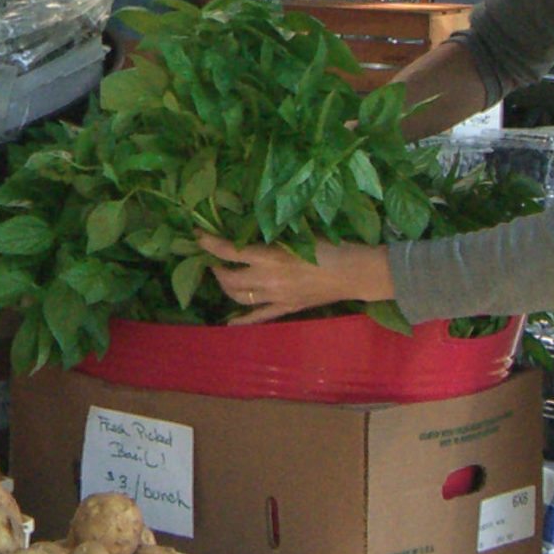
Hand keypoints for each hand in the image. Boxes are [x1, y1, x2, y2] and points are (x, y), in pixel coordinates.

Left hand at [197, 234, 392, 323]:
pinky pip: (259, 316)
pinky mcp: (287, 308)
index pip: (230, 252)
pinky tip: (230, 323)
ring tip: (224, 278)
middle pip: (229, 278)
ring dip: (227, 288)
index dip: (210, 244)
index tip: (198, 236)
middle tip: (214, 259)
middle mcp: (268, 279)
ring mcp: (276, 297)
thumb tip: (249, 231)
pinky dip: (242, 320)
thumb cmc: (330, 247)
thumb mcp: (296, 235)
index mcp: (269, 257)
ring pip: (240, 297)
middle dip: (217, 268)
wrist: (355, 272)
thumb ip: (272, 237)